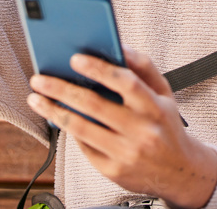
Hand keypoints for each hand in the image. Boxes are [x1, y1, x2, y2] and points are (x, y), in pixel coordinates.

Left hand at [27, 46, 216, 208]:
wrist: (180, 171)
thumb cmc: (165, 124)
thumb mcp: (164, 92)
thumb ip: (143, 66)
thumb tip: (119, 46)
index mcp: (155, 107)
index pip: (125, 83)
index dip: (99, 69)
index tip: (75, 59)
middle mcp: (141, 131)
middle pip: (95, 105)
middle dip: (62, 89)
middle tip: (40, 79)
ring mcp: (126, 153)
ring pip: (81, 128)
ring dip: (53, 111)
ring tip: (36, 98)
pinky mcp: (113, 171)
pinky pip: (84, 146)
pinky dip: (68, 129)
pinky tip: (57, 117)